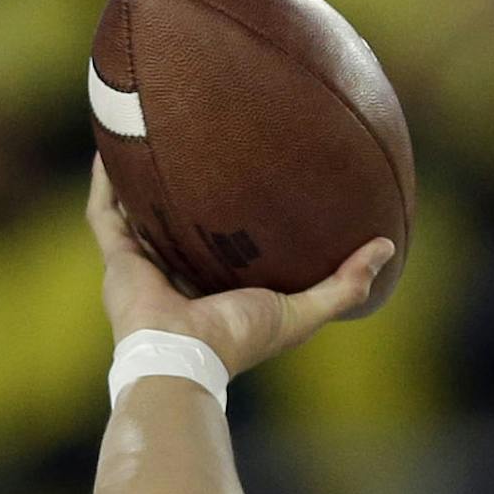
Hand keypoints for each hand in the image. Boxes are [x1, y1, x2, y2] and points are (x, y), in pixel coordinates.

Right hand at [86, 154, 393, 377]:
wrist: (182, 358)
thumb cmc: (240, 339)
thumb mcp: (303, 310)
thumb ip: (345, 283)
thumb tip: (387, 246)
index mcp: (219, 289)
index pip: (229, 249)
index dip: (243, 221)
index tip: (262, 185)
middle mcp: (180, 274)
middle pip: (184, 227)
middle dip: (190, 194)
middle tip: (204, 147)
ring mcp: (145, 267)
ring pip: (140, 215)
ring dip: (141, 181)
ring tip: (146, 135)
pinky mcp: (117, 260)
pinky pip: (106, 212)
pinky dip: (107, 182)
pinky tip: (111, 147)